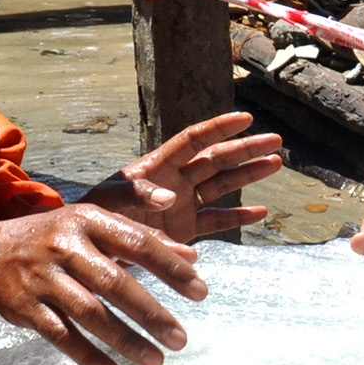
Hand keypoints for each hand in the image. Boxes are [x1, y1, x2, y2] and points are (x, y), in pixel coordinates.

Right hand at [0, 207, 204, 364]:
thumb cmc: (56, 238)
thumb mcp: (95, 226)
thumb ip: (142, 238)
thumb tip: (193, 256)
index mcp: (88, 221)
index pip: (138, 243)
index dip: (171, 269)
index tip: (201, 292)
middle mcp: (65, 247)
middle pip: (114, 283)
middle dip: (151, 314)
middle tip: (181, 338)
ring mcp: (43, 278)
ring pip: (90, 314)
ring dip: (126, 341)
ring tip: (157, 361)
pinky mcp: (26, 308)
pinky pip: (62, 337)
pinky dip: (90, 358)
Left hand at [85, 112, 281, 241]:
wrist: (86, 247)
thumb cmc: (92, 216)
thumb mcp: (108, 200)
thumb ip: (137, 196)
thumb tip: (171, 199)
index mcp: (156, 166)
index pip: (193, 140)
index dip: (219, 128)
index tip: (246, 117)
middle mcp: (174, 181)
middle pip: (215, 159)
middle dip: (245, 149)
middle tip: (276, 140)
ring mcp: (181, 205)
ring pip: (222, 185)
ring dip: (248, 174)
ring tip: (276, 163)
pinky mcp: (184, 230)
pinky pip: (216, 221)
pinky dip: (238, 216)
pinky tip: (261, 211)